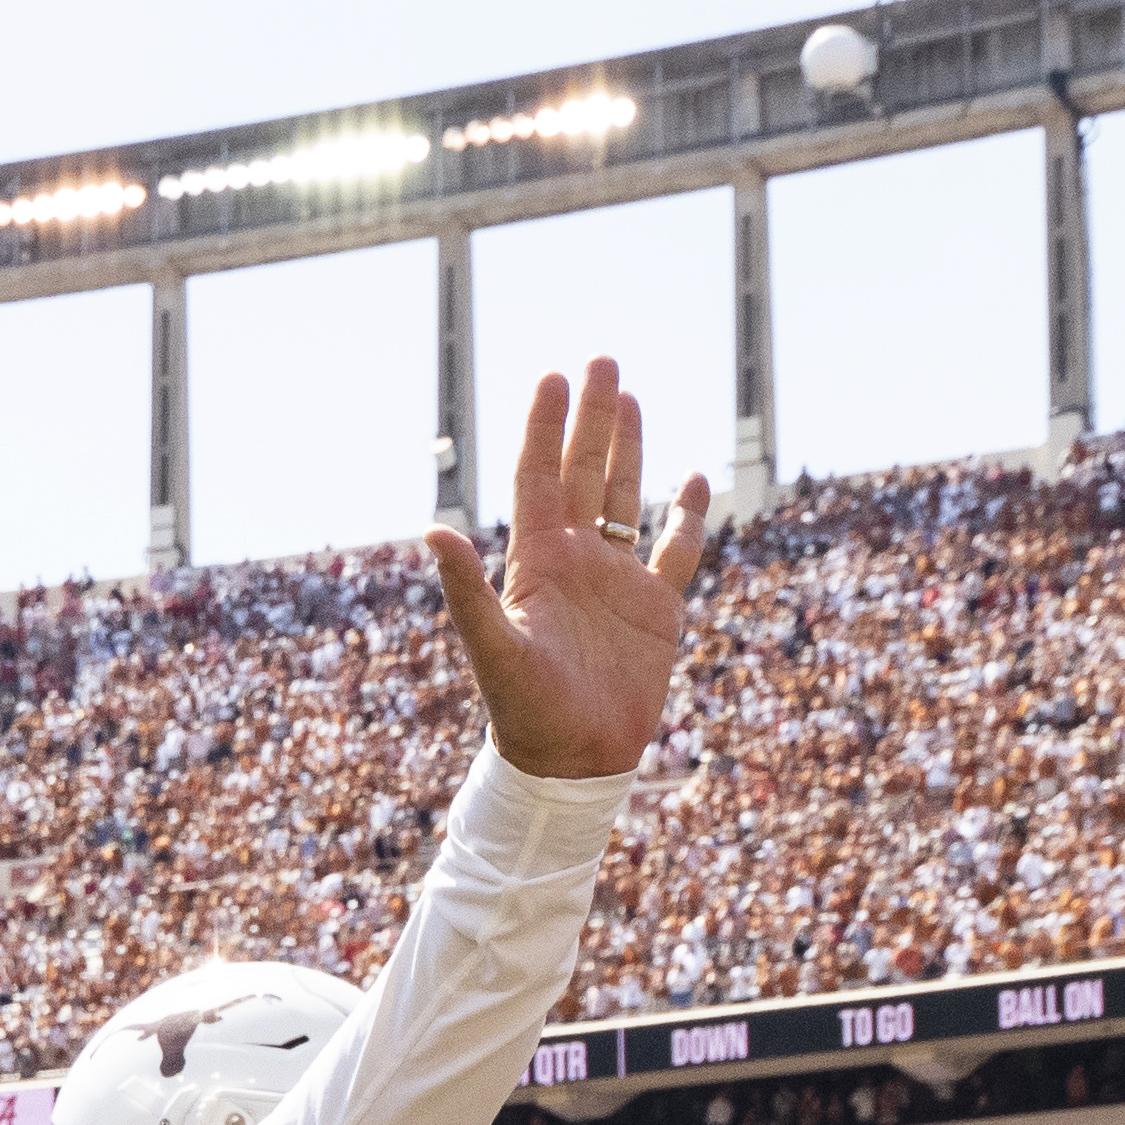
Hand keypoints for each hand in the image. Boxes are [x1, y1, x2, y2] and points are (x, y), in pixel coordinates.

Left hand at [424, 358, 710, 779]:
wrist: (572, 763)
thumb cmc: (525, 712)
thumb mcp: (492, 648)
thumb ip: (465, 589)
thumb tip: (430, 532)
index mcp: (535, 561)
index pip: (540, 477)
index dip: (545, 427)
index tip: (554, 376)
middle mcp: (575, 561)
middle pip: (584, 473)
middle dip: (592, 418)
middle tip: (602, 361)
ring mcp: (616, 581)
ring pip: (625, 499)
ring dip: (628, 451)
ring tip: (631, 399)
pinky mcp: (655, 609)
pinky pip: (676, 550)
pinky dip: (688, 516)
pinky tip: (694, 478)